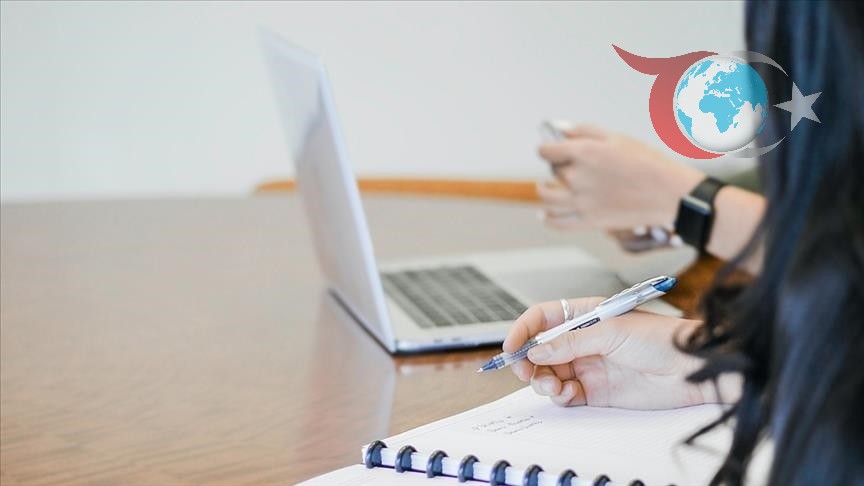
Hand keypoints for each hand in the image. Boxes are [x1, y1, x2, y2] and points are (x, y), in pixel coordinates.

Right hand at [503, 297, 713, 408]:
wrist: (692, 370)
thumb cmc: (661, 338)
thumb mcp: (611, 332)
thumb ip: (570, 343)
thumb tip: (536, 352)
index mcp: (584, 315)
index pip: (543, 318)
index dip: (523, 330)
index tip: (510, 346)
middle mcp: (582, 340)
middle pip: (540, 349)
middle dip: (527, 361)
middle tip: (525, 372)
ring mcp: (587, 366)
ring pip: (548, 374)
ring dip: (542, 381)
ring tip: (553, 386)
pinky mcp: (595, 391)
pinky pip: (564, 394)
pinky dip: (558, 396)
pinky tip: (566, 394)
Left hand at [537, 125, 703, 230]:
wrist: (670, 194)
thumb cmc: (648, 163)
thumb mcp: (617, 138)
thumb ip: (584, 132)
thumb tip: (560, 130)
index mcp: (584, 153)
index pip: (546, 150)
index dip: (548, 148)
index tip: (552, 149)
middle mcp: (577, 177)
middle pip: (552, 171)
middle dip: (558, 166)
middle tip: (571, 165)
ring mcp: (581, 201)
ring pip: (547, 198)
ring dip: (544, 191)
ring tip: (548, 187)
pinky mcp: (589, 221)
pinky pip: (558, 223)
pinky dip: (548, 219)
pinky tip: (545, 214)